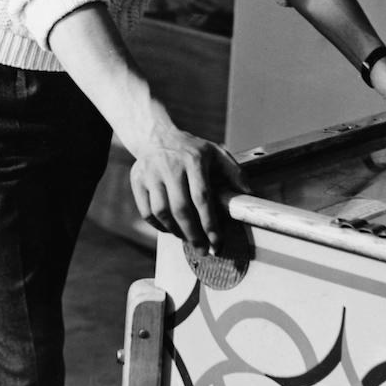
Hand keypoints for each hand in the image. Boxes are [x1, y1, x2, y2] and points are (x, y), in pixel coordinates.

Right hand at [129, 124, 249, 250]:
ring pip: (161, 213)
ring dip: (176, 232)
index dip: (209, 223)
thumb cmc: (191, 150)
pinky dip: (159, 226)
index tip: (216, 242)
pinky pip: (147, 212)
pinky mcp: (137, 180)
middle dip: (193, 235)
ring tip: (188, 238)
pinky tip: (170, 228)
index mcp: (193, 159)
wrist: (156, 136)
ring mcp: (150, 173)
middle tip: (202, 250)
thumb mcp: (215, 153)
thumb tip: (249, 195)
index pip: (202, 197)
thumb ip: (234, 173)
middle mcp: (170, 165)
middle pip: (180, 208)